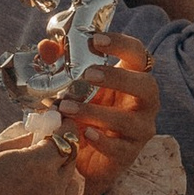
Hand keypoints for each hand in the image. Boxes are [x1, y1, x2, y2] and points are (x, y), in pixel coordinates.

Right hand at [0, 128, 80, 194]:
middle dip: (60, 154)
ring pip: (71, 188)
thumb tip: (38, 133)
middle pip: (71, 163)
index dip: (64, 131)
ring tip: (36, 181)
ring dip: (60, 179)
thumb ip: (21, 141)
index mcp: (37, 164)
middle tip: (44, 153)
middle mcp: (51, 189)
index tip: (61, 127)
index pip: (67, 140)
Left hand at [58, 32, 156, 194]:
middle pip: (146, 85)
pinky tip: (85, 133)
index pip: (138, 54)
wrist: (78, 154)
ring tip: (68, 107)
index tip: (96, 40)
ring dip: (97, 112)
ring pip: (129, 120)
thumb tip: (46, 46)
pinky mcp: (129, 154)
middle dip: (118, 78)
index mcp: (132, 79)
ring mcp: (140, 130)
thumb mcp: (72, 87)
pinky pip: (120, 148)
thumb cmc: (81, 113)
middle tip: (88, 74)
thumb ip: (59, 64)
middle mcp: (144, 103)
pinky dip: (102, 140)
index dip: (121, 44)